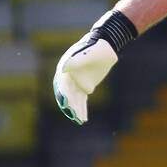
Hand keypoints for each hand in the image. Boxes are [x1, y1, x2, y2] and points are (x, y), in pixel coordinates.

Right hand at [52, 10, 135, 124]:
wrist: (105, 46)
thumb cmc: (96, 47)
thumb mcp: (88, 53)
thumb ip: (77, 60)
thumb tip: (64, 68)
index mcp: (65, 68)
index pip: (61, 84)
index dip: (63, 95)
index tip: (67, 105)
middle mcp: (67, 77)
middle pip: (66, 94)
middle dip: (70, 106)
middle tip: (74, 116)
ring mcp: (76, 82)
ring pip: (74, 99)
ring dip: (76, 110)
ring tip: (80, 120)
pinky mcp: (85, 86)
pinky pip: (82, 100)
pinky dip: (82, 108)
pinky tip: (83, 118)